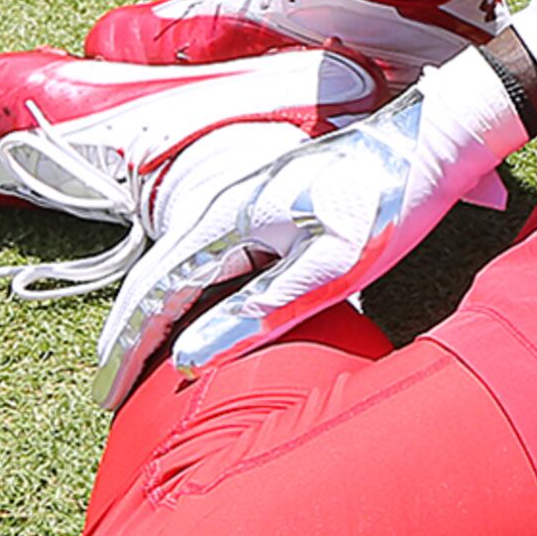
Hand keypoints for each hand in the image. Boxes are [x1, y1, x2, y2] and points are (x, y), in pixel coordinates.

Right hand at [93, 48, 530, 401]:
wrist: (431, 138)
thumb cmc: (388, 202)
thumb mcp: (332, 270)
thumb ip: (260, 313)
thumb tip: (187, 358)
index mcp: (229, 220)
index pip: (155, 294)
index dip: (126, 349)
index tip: (104, 397)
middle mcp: (222, 206)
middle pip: (154, 278)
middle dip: (127, 338)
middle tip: (108, 394)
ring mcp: (242, 201)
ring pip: (176, 266)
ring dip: (152, 316)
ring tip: (138, 368)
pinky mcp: (265, 203)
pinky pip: (205, 256)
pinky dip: (182, 294)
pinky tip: (194, 318)